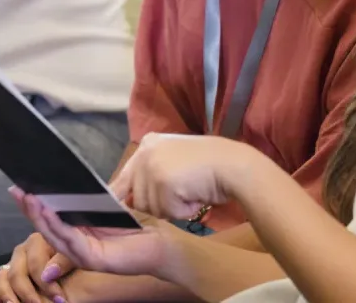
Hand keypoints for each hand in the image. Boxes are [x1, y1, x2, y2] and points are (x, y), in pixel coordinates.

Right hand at [0, 230, 73, 302]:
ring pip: (3, 277)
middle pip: (17, 273)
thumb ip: (64, 262)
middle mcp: (24, 249)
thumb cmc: (77, 262)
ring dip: (8, 295)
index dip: (47, 285)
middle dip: (28, 294)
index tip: (59, 299)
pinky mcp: (7, 271)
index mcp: (41, 240)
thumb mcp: (77, 259)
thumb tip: (47, 274)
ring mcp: (13, 260)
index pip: (37, 265)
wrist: (76, 271)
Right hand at [14, 191, 173, 279]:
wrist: (162, 244)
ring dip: (39, 216)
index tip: (21, 187)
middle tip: (16, 190)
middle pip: (46, 228)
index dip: (35, 205)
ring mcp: (83, 254)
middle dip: (30, 208)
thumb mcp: (111, 209)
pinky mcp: (93, 258)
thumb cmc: (139, 227)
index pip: (51, 220)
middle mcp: (76, 246)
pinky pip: (71, 241)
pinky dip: (58, 226)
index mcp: (79, 234)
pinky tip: (49, 211)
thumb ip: (91, 202)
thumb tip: (73, 183)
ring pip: (54, 235)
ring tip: (29, 197)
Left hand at [112, 133, 254, 218]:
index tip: (123, 207)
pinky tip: (196, 195)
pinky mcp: (162, 181)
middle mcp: (145, 152)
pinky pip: (166, 212)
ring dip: (172, 207)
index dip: (124, 197)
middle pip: (138, 198)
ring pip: (150, 208)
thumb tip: (127, 201)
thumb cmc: (210, 164)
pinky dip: (183, 210)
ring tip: (191, 190)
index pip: (122, 179)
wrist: (233, 165)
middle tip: (184, 190)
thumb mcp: (175, 162)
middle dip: (160, 202)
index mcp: (148, 143)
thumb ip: (152, 175)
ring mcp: (152, 166)